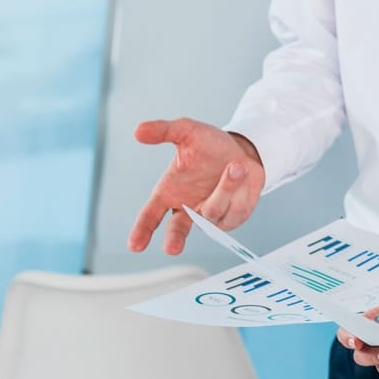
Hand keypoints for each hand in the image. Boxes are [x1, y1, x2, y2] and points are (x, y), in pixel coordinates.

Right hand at [127, 117, 265, 254]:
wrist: (243, 149)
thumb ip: (164, 131)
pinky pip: (234, 212)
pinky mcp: (231, 218)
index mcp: (169, 193)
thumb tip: (138, 130)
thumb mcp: (188, 132)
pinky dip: (239, 191)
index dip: (142, 231)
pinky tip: (243, 175)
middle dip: (174, 239)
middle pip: (177, 231)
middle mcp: (187, 208)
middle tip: (171, 248)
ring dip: (225, 189)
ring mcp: (209, 215)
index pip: (150, 216)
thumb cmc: (210, 146)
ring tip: (235, 166)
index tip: (135, 245)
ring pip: (213, 212)